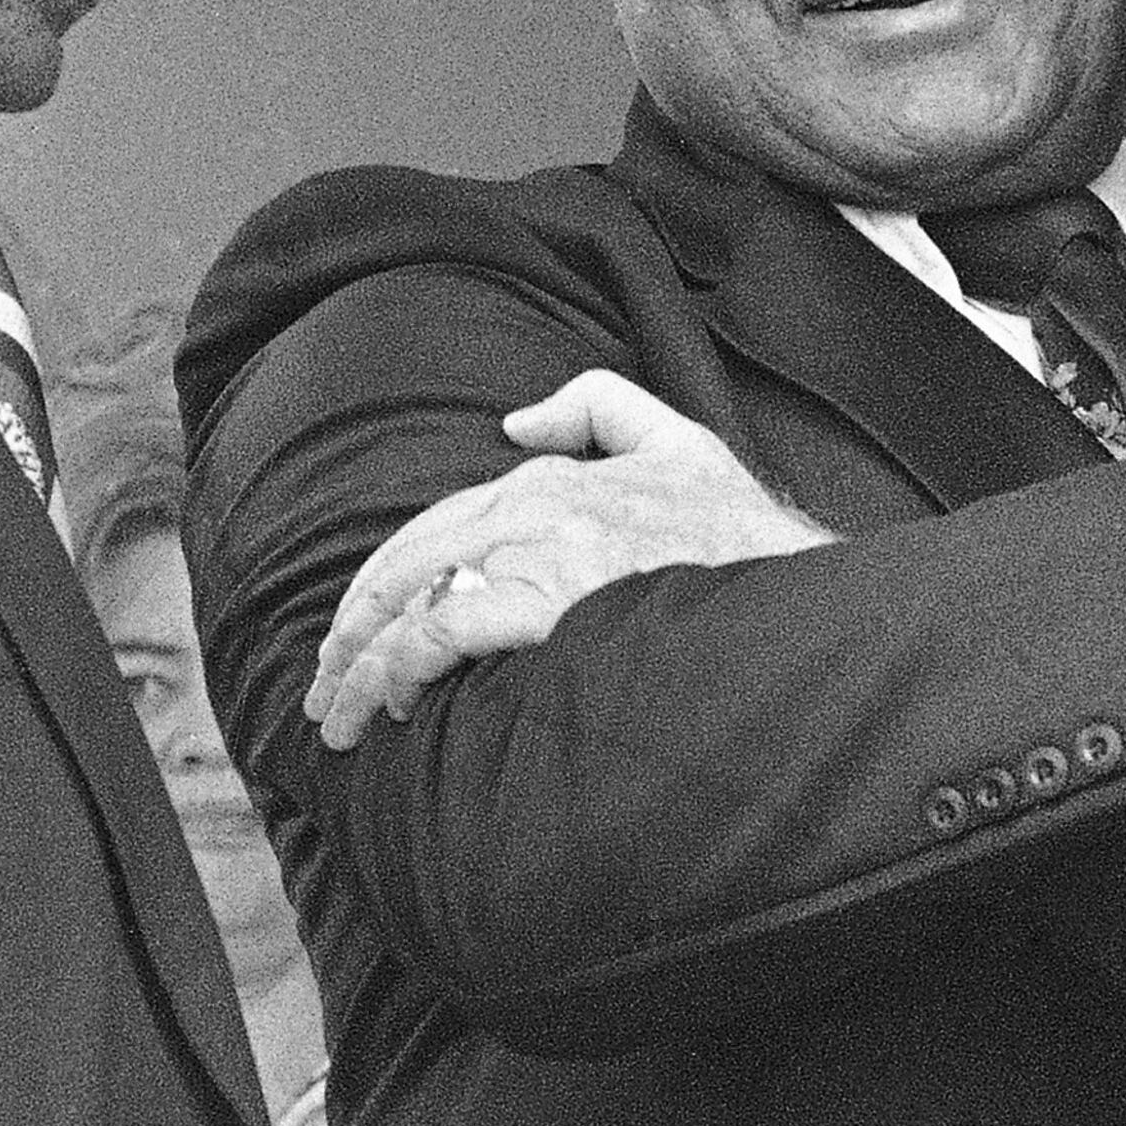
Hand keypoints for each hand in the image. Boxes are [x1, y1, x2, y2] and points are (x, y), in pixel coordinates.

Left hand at [305, 371, 830, 746]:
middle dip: (353, 631)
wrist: (799, 598)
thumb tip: (518, 423)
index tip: (357, 636)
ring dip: (362, 665)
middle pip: (407, 562)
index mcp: (555, 477)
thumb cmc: (744, 540)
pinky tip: (393, 703)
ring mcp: (541, 551)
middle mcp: (536, 503)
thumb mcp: (684, 442)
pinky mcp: (546, 601)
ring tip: (340, 719)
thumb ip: (602, 406)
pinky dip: (403, 665)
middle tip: (326, 690)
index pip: (436, 529)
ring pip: (412, 600)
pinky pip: (441, 630)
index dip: (386, 584)